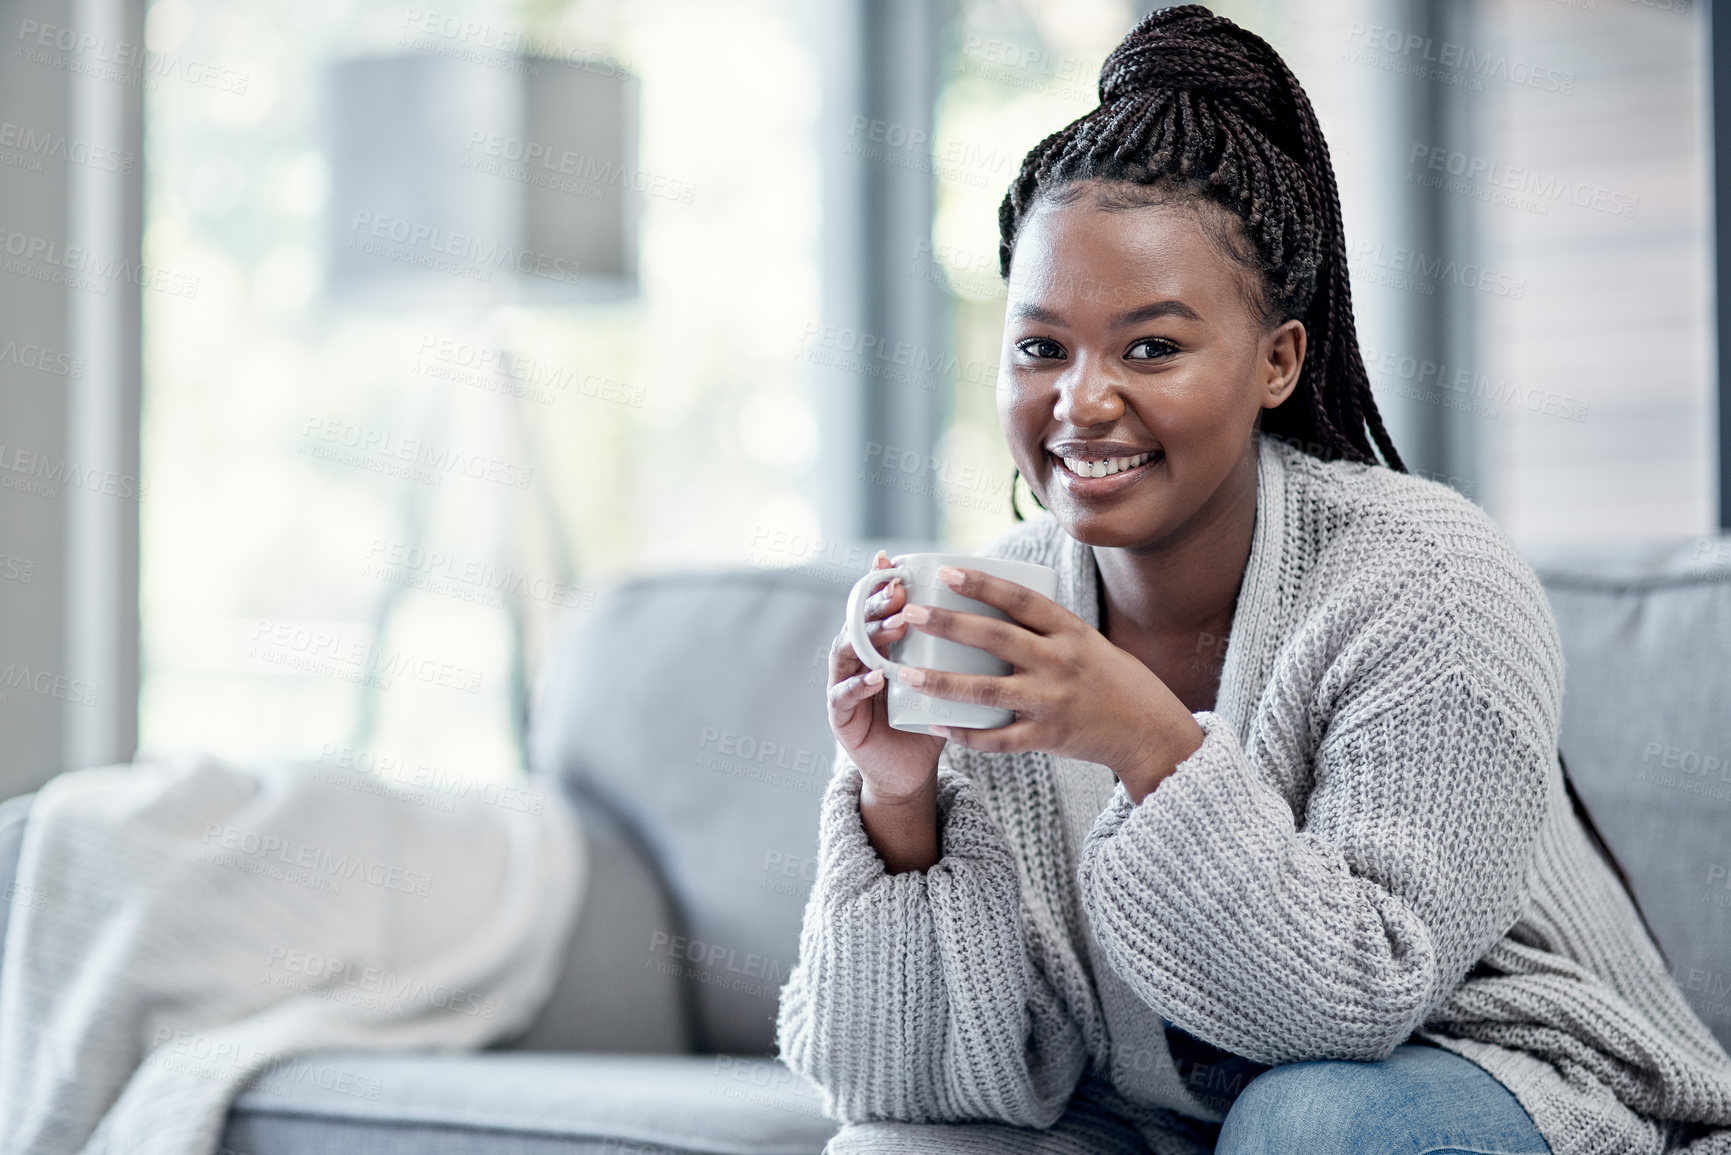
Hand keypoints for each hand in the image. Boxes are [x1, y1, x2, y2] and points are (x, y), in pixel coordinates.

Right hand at [826, 550, 947, 805]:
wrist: (909, 771)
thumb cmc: (931, 720)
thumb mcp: (945, 678)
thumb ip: (958, 649)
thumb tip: (1000, 608)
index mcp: (879, 645)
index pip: (873, 606)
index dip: (878, 582)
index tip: (895, 563)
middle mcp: (856, 659)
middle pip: (858, 622)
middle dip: (876, 603)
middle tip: (898, 591)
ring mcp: (844, 686)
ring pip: (847, 652)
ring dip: (869, 637)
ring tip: (894, 628)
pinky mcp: (841, 718)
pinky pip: (843, 697)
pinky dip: (858, 685)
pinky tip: (876, 677)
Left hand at [887, 564, 1204, 802]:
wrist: (1150, 730)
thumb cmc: (1112, 679)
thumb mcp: (1085, 641)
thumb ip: (1043, 628)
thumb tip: (991, 601)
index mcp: (1070, 631)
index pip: (1020, 599)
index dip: (981, 583)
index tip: (945, 571)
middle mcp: (1060, 662)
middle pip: (995, 638)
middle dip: (948, 624)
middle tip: (909, 613)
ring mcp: (1053, 701)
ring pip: (987, 691)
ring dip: (941, 683)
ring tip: (905, 675)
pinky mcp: (1049, 737)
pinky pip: (999, 740)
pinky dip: (966, 735)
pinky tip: (936, 727)